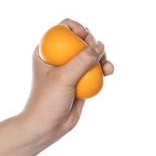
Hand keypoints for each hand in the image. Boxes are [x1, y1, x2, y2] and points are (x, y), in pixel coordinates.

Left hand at [22, 18, 113, 145]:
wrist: (46, 126)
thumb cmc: (47, 101)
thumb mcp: (63, 78)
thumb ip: (81, 61)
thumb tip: (100, 46)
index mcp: (46, 52)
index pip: (62, 29)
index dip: (77, 29)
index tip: (85, 38)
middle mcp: (58, 59)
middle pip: (80, 40)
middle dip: (92, 44)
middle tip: (97, 54)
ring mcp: (69, 70)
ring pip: (89, 56)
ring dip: (101, 57)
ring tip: (106, 66)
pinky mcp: (79, 82)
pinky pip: (94, 71)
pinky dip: (102, 70)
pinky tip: (109, 71)